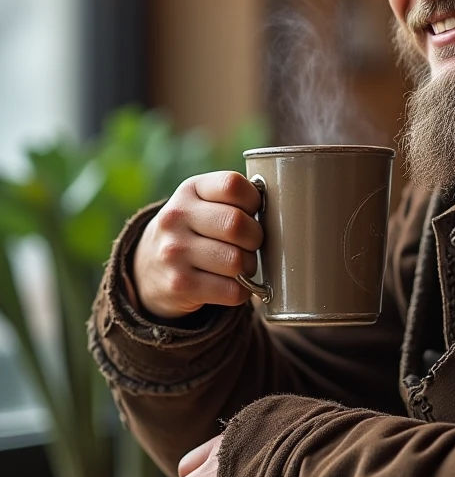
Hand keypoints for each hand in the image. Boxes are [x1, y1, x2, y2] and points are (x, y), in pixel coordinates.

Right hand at [133, 172, 262, 318]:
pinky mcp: (179, 285)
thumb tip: (284, 210)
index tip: (252, 212)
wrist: (148, 268)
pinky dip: (241, 292)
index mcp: (190, 189)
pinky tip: (230, 284)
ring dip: (249, 267)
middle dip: (255, 238)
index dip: (254, 200)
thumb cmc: (195, 230)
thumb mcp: (203, 202)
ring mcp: (174, 252)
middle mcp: (176, 217)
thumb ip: (234, 198)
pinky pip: (232, 291)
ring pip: (237, 261)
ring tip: (240, 265)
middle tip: (251, 244)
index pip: (233, 185)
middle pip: (237, 225)